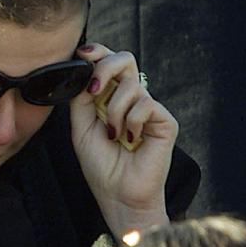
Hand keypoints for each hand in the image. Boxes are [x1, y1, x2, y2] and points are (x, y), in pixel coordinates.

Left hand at [69, 43, 177, 237]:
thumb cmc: (100, 164)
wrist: (117, 194)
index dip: (97, 52)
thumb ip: (81, 98)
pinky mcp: (165, 121)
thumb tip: (83, 70)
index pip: (108, 62)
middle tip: (94, 91)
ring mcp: (149, 108)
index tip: (82, 54)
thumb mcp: (80, 126)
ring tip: (113, 134)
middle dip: (105, 68)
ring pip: (131, 86)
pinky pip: (145, 104)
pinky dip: (131, 122)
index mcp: (110, 97)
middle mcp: (131, 98)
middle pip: (125, 59)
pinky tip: (130, 139)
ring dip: (114, 111)